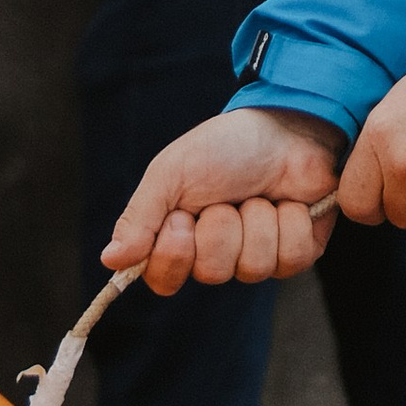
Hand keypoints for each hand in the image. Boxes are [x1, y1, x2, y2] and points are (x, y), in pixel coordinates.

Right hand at [104, 105, 345, 294]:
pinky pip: (290, 259)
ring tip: (258, 195)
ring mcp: (256, 257)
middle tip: (226, 197)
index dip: (174, 253)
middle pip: (211, 273)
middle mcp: (215, 255)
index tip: (182, 217)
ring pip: (253, 268)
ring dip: (257, 220)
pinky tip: (287, 203)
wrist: (284, 126)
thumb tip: (110, 260)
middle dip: (221, 227)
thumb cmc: (223, 147)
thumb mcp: (170, 174)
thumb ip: (139, 218)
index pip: (163, 279)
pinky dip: (289, 222)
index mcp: (178, 239)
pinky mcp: (295, 253)